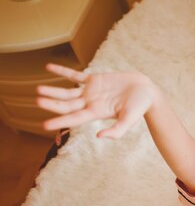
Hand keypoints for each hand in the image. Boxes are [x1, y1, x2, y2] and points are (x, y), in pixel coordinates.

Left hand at [38, 63, 157, 138]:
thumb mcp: (130, 120)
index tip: (44, 126)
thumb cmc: (140, 107)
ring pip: (67, 92)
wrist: (146, 91)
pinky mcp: (94, 79)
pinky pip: (74, 75)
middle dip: (52, 104)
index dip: (59, 121)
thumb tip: (99, 137)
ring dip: (53, 91)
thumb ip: (117, 131)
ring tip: (38, 90)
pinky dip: (61, 71)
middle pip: (67, 105)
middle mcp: (90, 103)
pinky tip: (49, 68)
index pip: (74, 118)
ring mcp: (91, 91)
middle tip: (37, 102)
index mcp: (96, 113)